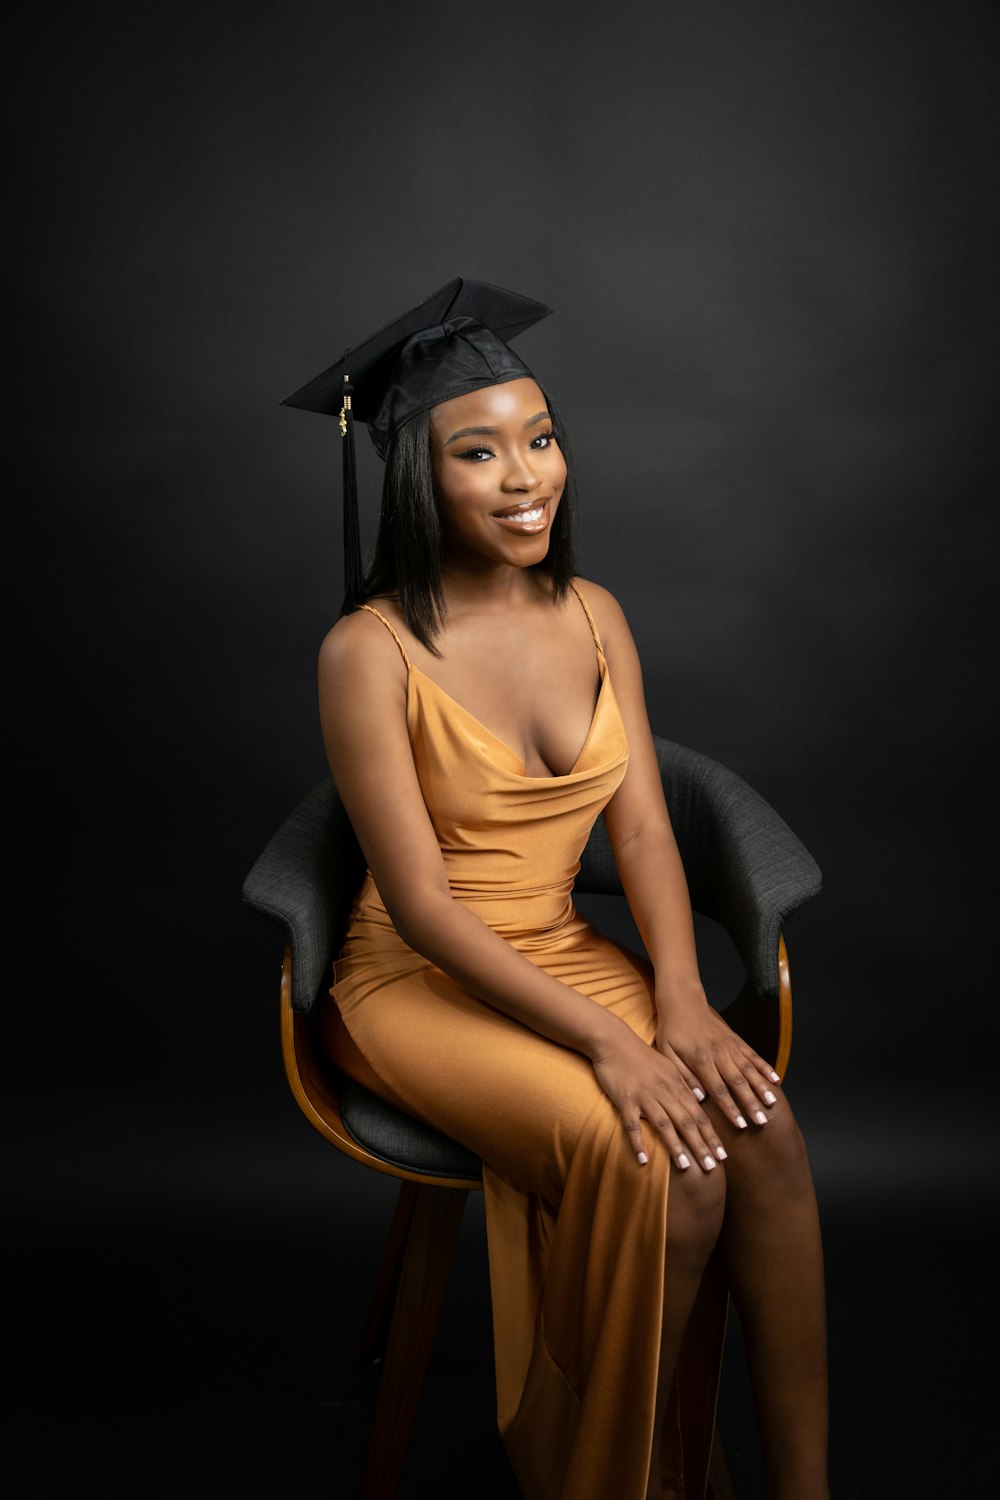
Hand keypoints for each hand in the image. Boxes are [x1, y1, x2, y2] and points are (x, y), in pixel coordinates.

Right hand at [589, 1018, 729, 1171]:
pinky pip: (632, 1124)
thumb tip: (700, 1099)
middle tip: (712, 1166)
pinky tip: (644, 1159)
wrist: (613, 1040)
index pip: (699, 1115)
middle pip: (686, 1122)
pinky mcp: (625, 1099)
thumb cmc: (640, 1056)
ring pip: (664, 1124)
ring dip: (676, 1146)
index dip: (711, 1136)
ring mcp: (644, 1096)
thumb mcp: (668, 1065)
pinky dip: (638, 1142)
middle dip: (701, 1145)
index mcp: (677, 1085)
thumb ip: (684, 1083)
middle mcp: (664, 1091)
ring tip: (686, 1167)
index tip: (722, 1156)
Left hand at [656, 994, 781, 1134]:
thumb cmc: (672, 1030)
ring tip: (772, 1104)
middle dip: (751, 1103)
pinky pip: (754, 1056)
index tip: (740, 1125)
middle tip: (761, 1121)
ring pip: (750, 1070)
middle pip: (738, 1082)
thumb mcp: (667, 1053)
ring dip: (762, 1088)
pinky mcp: (737, 1040)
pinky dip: (765, 1068)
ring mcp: (731, 1046)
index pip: (718, 1089)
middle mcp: (719, 1053)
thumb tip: (698, 1098)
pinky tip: (776, 1080)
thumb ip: (682, 1075)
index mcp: (701, 1059)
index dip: (730, 1108)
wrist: (683, 1002)